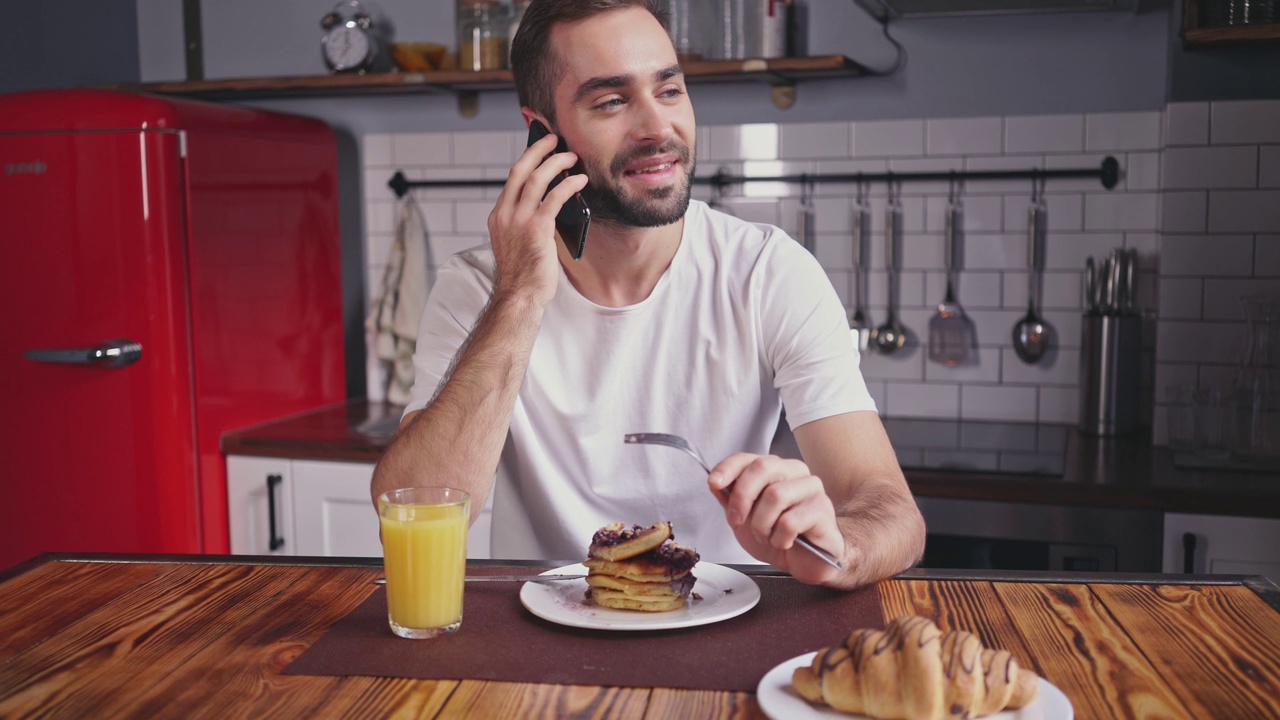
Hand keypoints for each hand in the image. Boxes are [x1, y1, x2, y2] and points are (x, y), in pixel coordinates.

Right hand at [487, 132, 588, 305]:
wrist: (520, 296)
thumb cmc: (524, 274)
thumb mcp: (517, 242)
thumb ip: (526, 221)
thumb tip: (551, 203)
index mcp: (498, 216)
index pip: (512, 179)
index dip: (527, 159)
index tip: (540, 148)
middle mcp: (505, 214)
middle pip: (520, 170)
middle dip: (538, 150)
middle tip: (553, 139)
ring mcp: (519, 221)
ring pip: (537, 179)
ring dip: (556, 163)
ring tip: (572, 157)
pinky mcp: (537, 229)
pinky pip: (554, 198)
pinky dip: (569, 185)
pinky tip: (580, 181)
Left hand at [708, 453, 845, 584]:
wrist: (808, 561)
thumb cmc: (779, 536)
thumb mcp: (744, 520)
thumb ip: (730, 500)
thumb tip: (714, 483)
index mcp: (775, 469)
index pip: (748, 458)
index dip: (728, 468)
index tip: (714, 483)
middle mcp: (794, 472)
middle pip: (762, 468)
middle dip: (742, 497)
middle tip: (737, 520)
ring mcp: (811, 488)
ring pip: (776, 495)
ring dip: (762, 524)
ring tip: (766, 536)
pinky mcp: (822, 509)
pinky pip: (790, 521)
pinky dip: (779, 538)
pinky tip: (784, 542)